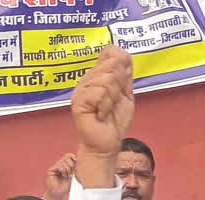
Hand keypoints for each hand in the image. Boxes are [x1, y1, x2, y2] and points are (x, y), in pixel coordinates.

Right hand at [42, 153, 75, 199]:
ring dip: (67, 169)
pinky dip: (63, 170)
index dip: (72, 156)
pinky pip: (59, 165)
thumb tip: (76, 158)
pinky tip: (63, 175)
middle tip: (71, 172)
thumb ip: (73, 166)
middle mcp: (59, 165)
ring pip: (63, 161)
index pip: (68, 156)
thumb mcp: (72, 175)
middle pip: (66, 157)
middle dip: (71, 164)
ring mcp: (54, 167)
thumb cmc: (65, 187)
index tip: (76, 160)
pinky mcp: (50, 170)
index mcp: (64, 166)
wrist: (59, 194)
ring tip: (67, 175)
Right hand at [71, 46, 132, 187]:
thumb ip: (125, 74)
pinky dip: (105, 106)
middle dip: (119, 86)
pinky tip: (100, 115)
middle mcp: (87, 79)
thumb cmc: (114, 121)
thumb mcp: (126, 93)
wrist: (106, 143)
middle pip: (112, 65)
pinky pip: (100, 93)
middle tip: (113, 102)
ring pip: (107, 80)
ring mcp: (81, 89)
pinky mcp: (78, 100)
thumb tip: (123, 54)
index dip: (121, 65)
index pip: (110, 52)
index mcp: (97, 75)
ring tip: (106, 109)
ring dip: (113, 98)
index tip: (121, 85)